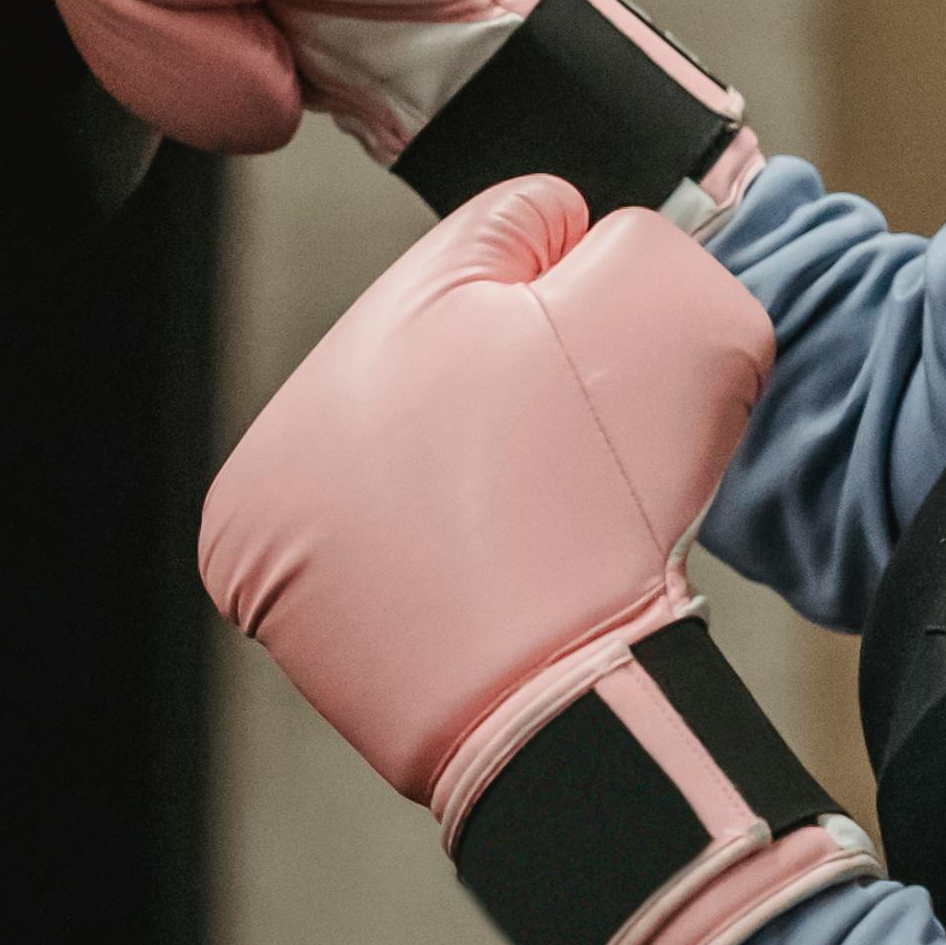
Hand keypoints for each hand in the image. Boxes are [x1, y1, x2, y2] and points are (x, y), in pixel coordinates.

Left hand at [205, 175, 866, 944]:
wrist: (559, 712)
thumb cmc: (605, 514)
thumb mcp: (668, 315)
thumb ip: (626, 239)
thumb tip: (569, 232)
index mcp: (376, 321)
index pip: (501, 232)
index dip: (582, 279)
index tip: (609, 355)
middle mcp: (297, 411)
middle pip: (442, 343)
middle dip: (519, 374)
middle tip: (575, 456)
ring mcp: (276, 519)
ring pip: (416, 443)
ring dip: (476, 461)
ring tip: (535, 524)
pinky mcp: (289, 609)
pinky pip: (386, 542)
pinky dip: (438, 548)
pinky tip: (491, 574)